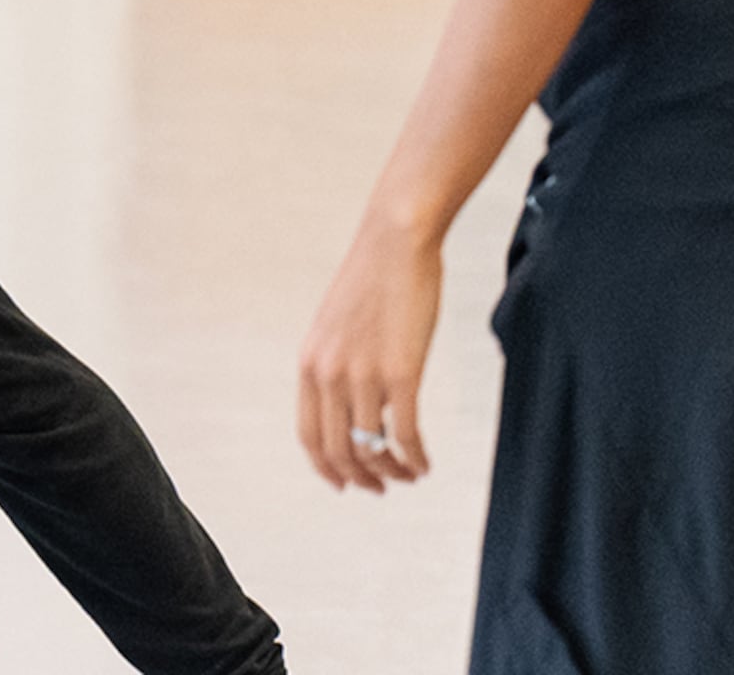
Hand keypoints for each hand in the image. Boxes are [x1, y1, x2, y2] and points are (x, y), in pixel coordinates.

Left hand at [297, 220, 441, 491]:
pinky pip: (404, 434)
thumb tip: (352, 403)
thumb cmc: (372, 281)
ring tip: (409, 476)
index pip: (308, 435)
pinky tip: (425, 464)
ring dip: (392, 472)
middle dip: (360, 478)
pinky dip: (415, 458)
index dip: (325, 467)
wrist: (394, 244)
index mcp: (309, 364)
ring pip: (372, 449)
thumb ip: (337, 365)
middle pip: (338, 451)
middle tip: (381, 489)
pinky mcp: (401, 373)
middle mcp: (328, 374)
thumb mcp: (336, 327)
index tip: (344, 483)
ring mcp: (362, 375)